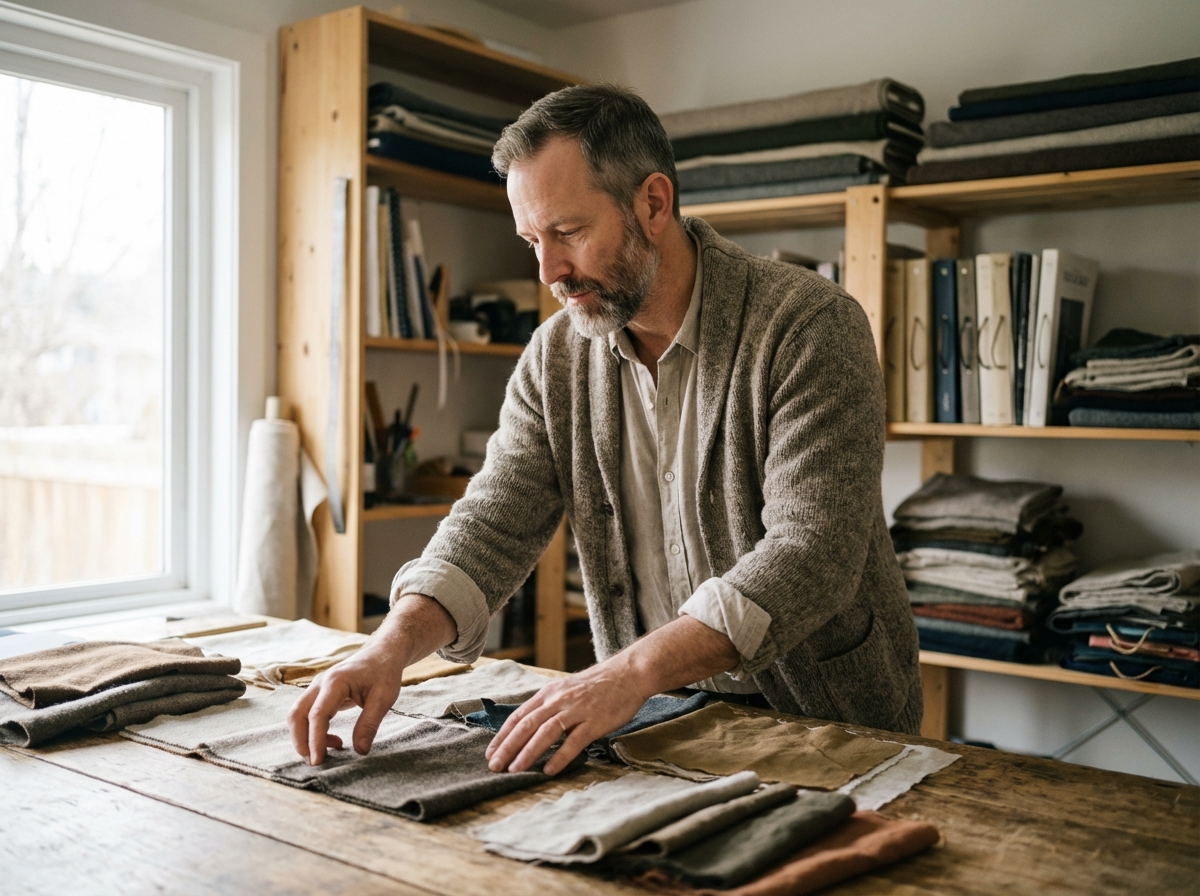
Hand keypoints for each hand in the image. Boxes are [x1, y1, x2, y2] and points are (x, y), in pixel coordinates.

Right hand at [286, 593, 456, 764]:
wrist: (382, 654)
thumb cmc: (384, 673)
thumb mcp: (384, 698)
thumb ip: (370, 724)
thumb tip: (360, 751)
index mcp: (336, 682)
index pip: (318, 714)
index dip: (315, 740)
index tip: (318, 761)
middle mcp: (320, 683)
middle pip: (297, 715)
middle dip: (301, 742)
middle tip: (316, 762)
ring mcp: (316, 687)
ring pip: (297, 716)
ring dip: (304, 738)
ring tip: (327, 753)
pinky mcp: (319, 694)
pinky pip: (306, 715)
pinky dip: (313, 732)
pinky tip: (335, 741)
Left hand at [485, 656, 651, 775]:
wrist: (627, 675)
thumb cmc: (597, 686)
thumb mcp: (566, 690)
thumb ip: (549, 706)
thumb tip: (529, 726)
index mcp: (549, 693)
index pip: (519, 715)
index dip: (503, 735)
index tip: (491, 752)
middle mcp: (559, 700)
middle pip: (527, 724)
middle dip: (508, 747)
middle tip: (494, 766)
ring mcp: (576, 710)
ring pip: (546, 732)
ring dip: (528, 752)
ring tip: (515, 770)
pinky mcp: (594, 721)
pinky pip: (574, 741)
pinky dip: (560, 757)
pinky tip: (549, 770)